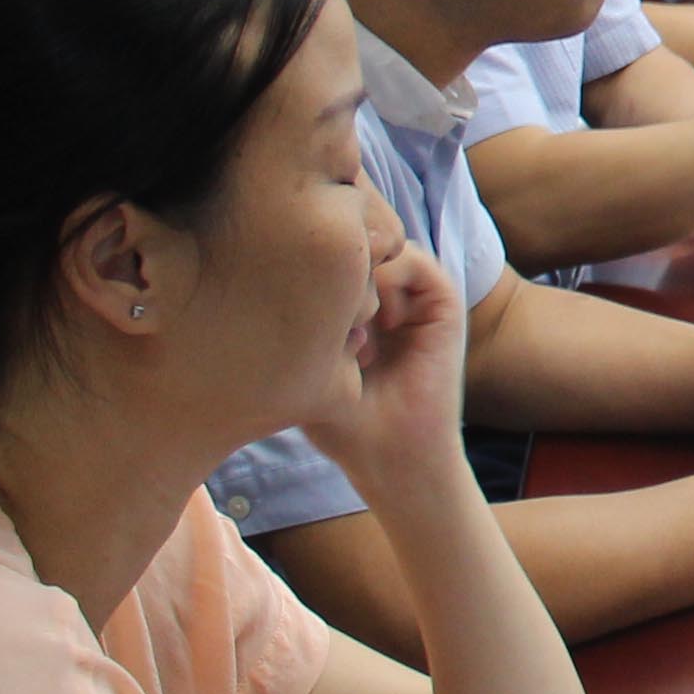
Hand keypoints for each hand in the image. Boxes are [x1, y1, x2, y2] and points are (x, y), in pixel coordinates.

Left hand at [292, 201, 472, 495]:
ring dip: (358, 272)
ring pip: (381, 242)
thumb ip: (286, 318)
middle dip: (330, 260)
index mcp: (352, 300)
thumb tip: (251, 267)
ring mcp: (414, 294)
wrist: (392, 458)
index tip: (289, 297)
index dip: (304, 253)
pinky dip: (388, 280)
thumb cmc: (341, 422)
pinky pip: (413, 261)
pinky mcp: (443, 303)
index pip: (329, 246)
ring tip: (346, 322)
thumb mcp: (301, 363)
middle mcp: (385, 289)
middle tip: (314, 305)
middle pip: (354, 235)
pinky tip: (373, 323)